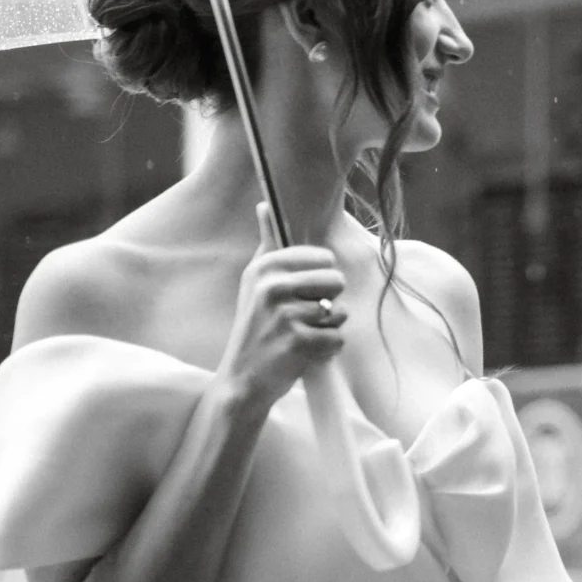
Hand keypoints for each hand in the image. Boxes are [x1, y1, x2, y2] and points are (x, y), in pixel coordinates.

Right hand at [215, 203, 347, 413]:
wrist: (242, 378)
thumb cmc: (256, 326)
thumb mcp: (254, 281)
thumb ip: (268, 243)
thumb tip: (266, 203)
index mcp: (265, 267)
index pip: (324, 258)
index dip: (320, 278)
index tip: (300, 292)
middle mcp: (272, 287)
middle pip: (337, 280)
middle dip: (327, 301)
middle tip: (301, 317)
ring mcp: (285, 316)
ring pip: (339, 312)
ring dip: (326, 328)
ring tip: (299, 335)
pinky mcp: (298, 343)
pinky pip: (338, 338)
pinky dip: (326, 350)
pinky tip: (302, 353)